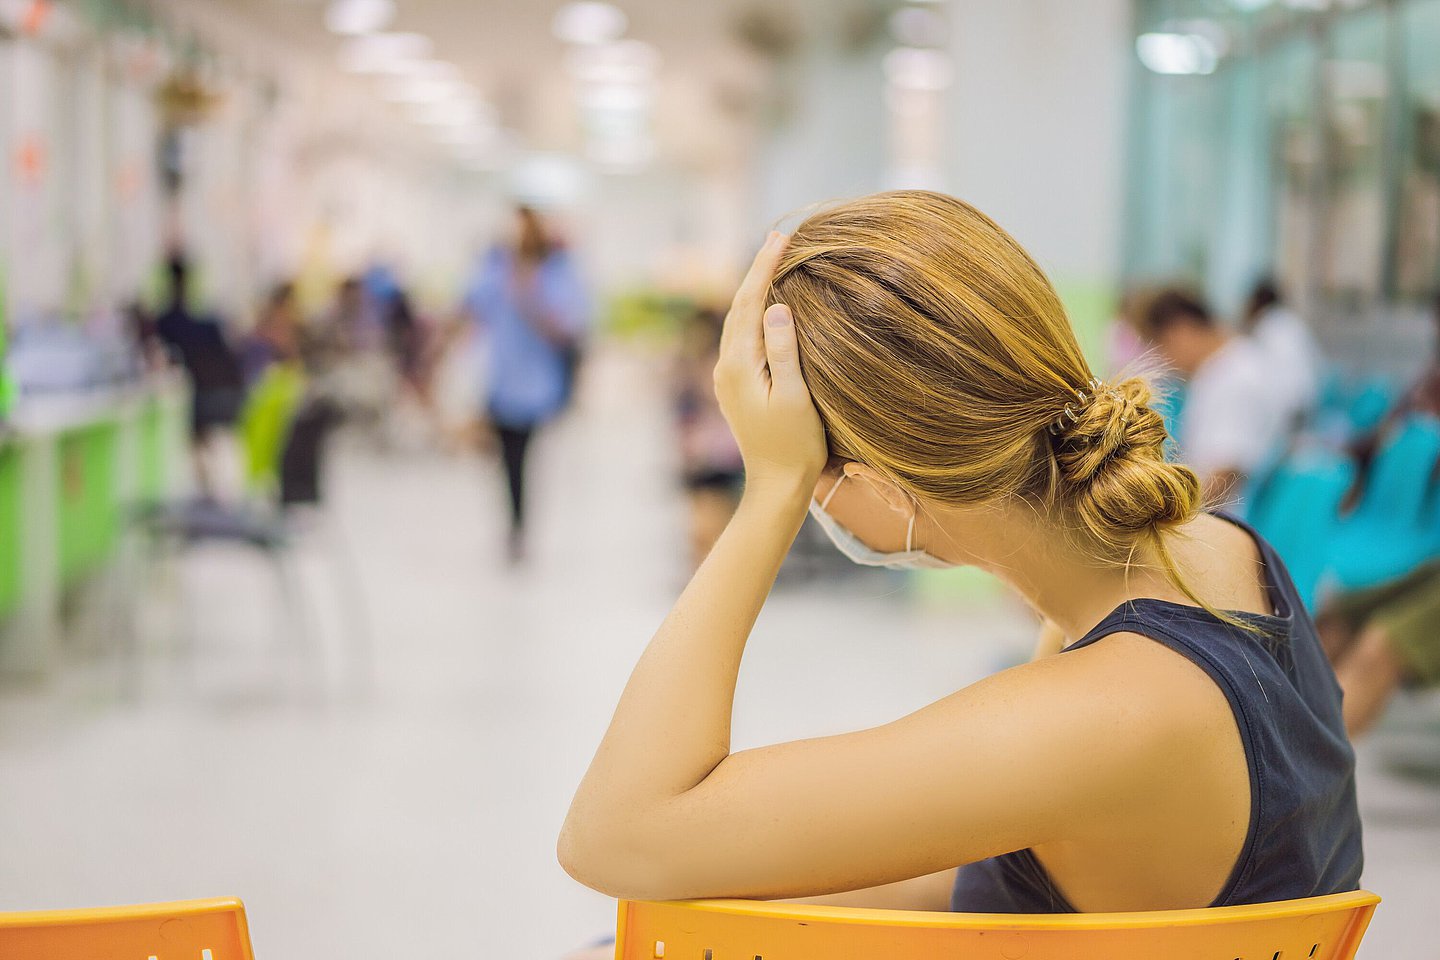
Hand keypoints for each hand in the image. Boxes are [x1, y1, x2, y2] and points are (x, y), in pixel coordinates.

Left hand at [713, 232, 826, 497]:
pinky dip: (755, 313)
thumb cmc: (795, 445)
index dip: (764, 265)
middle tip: (780, 237)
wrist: (777, 486)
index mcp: (739, 364)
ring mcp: (728, 377)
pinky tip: (769, 306)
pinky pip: (742, 337)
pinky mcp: (736, 386)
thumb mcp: (795, 397)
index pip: (750, 301)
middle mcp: (726, 366)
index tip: (781, 235)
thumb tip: (774, 306)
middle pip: (739, 306)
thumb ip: (783, 350)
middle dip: (758, 270)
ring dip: (755, 290)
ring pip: (738, 321)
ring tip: (773, 261)